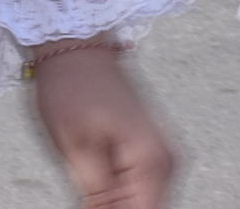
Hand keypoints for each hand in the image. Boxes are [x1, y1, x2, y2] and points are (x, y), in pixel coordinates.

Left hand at [29, 43, 175, 208]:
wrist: (76, 47)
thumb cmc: (71, 86)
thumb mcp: (74, 146)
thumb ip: (96, 193)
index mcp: (153, 161)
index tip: (90, 204)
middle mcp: (168, 161)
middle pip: (146, 207)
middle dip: (116, 206)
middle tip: (86, 192)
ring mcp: (162, 154)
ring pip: (143, 199)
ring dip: (117, 199)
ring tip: (89, 180)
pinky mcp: (151, 149)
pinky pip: (139, 184)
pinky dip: (119, 188)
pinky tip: (95, 176)